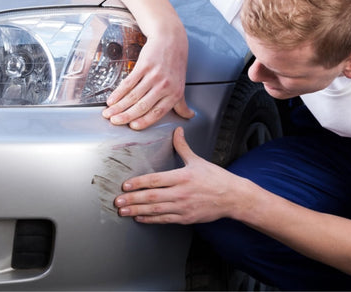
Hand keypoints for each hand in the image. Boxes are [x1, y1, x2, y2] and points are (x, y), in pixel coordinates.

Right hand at [102, 30, 194, 129]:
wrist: (171, 40)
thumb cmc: (175, 64)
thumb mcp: (181, 85)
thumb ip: (182, 104)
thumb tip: (189, 116)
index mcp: (174, 94)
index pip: (157, 113)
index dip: (143, 121)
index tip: (132, 127)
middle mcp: (165, 86)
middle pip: (142, 106)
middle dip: (126, 116)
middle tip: (115, 122)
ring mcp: (154, 75)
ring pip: (133, 96)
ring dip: (118, 106)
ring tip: (109, 113)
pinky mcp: (144, 66)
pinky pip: (128, 83)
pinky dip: (118, 93)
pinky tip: (111, 99)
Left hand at [114, 127, 236, 223]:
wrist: (233, 197)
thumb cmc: (216, 178)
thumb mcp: (198, 160)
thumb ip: (183, 147)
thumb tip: (177, 130)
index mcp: (182, 177)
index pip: (155, 180)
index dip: (138, 183)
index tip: (125, 185)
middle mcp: (180, 193)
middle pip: (151, 197)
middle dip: (132, 199)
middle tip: (117, 201)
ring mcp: (182, 207)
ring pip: (155, 210)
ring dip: (137, 211)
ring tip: (123, 211)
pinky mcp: (186, 218)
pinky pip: (164, 219)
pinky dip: (150, 220)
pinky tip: (140, 218)